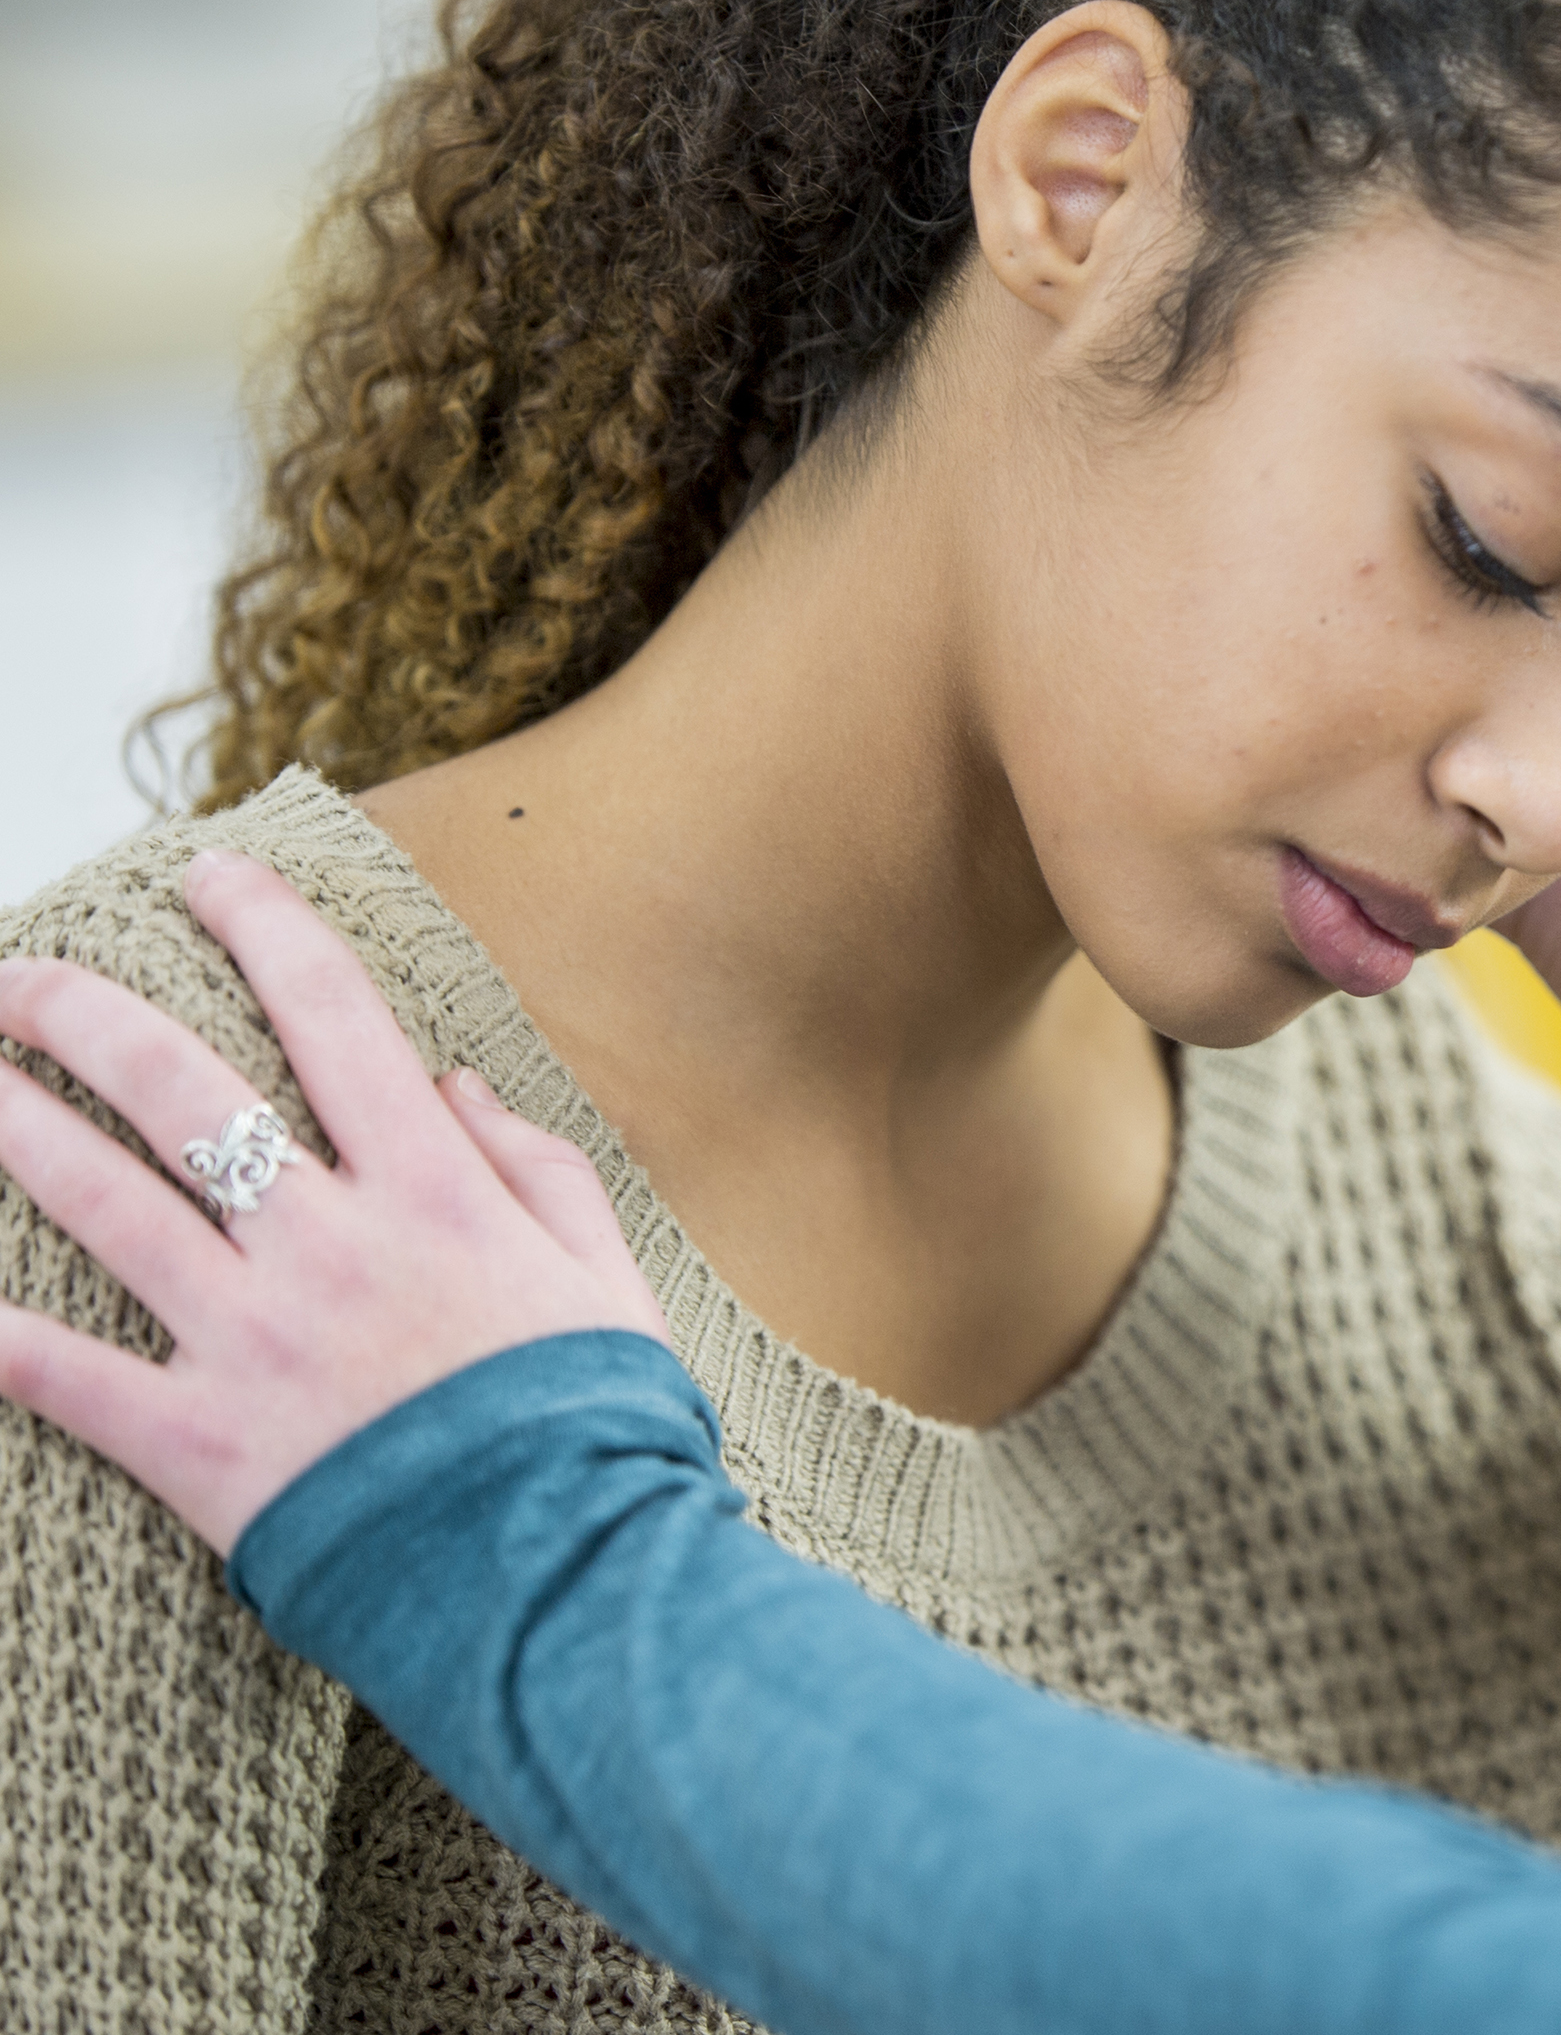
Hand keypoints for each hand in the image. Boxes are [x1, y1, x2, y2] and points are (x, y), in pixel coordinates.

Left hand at [0, 852, 666, 1553]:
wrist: (565, 1578)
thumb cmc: (594, 1427)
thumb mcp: (606, 1276)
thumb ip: (537, 1166)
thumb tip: (452, 1082)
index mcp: (434, 1190)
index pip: (333, 1017)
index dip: (264, 928)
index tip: (211, 877)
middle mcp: (329, 1243)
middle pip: (182, 1088)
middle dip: (84, 1012)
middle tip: (21, 976)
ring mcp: (253, 1340)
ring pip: (100, 1201)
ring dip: (11, 1126)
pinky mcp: (196, 1444)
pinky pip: (59, 1375)